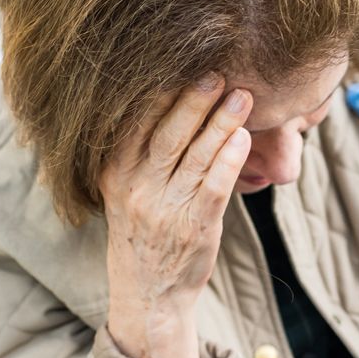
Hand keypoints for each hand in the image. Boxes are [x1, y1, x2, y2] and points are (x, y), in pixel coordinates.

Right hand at [99, 74, 251, 357]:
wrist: (149, 294)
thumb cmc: (143, 233)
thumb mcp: (125, 192)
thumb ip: (140, 154)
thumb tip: (173, 105)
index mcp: (115, 172)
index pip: (135, 123)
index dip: (159, 92)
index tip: (180, 63)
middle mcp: (137, 187)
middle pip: (168, 134)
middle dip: (193, 100)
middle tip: (217, 71)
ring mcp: (166, 208)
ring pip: (196, 157)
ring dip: (221, 123)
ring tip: (243, 96)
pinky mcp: (195, 226)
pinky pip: (214, 187)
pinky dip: (229, 161)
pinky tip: (243, 138)